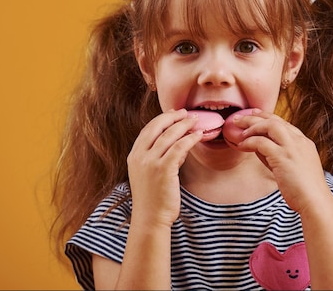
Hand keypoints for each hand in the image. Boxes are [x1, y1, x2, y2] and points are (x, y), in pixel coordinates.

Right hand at [126, 108, 202, 226]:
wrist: (150, 218)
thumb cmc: (153, 198)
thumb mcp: (150, 174)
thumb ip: (161, 157)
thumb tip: (179, 143)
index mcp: (134, 156)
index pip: (148, 130)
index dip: (162, 119)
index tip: (174, 113)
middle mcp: (140, 156)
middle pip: (157, 127)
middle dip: (173, 117)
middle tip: (186, 113)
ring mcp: (150, 163)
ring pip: (169, 135)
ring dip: (184, 126)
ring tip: (195, 121)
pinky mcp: (164, 170)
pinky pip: (179, 148)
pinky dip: (190, 139)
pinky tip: (199, 136)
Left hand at [231, 109, 327, 212]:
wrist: (316, 202)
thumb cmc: (304, 190)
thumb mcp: (293, 168)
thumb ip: (278, 155)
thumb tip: (259, 146)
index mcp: (304, 143)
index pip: (284, 123)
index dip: (268, 117)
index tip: (255, 115)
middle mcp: (299, 141)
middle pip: (275, 120)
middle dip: (256, 117)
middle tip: (240, 118)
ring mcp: (292, 147)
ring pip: (269, 125)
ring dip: (252, 126)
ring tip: (239, 130)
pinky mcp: (283, 157)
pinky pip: (261, 142)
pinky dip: (249, 142)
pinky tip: (242, 146)